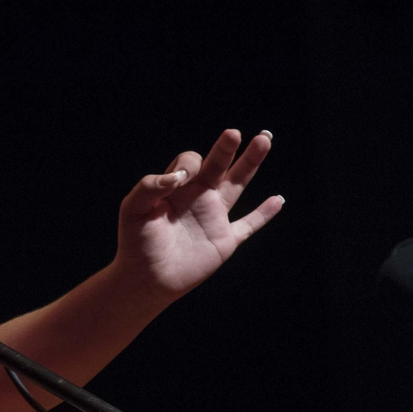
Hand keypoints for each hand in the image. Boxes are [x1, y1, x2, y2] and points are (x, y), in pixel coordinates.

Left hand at [114, 129, 283, 301]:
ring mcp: (214, 217)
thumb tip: (179, 176)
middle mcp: (198, 197)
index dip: (189, 164)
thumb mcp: (133, 209)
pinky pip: (249, 224)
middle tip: (234, 132)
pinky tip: (279, 200)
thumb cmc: (135, 243)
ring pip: (238, 184)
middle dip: (226, 148)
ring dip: (251, 163)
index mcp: (177, 188)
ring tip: (264, 139)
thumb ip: (149, 187)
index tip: (181, 180)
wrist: (145, 278)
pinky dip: (264, 214)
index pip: (191, 162)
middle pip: (218, 164)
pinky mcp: (225, 240)